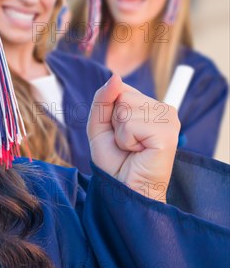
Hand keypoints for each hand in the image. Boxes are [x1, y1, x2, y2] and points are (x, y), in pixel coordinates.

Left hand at [87, 75, 179, 201]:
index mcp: (149, 106)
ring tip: (131, 148)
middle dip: (114, 122)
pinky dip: (126, 140)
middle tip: (125, 143)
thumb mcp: (99, 125)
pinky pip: (131, 124)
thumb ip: (103, 99)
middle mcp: (163, 109)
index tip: (118, 132)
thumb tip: (116, 77)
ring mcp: (169, 120)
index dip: (109, 111)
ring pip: (125, 108)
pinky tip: (138, 152)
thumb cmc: (114, 161)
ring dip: (120, 133)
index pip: (120, 88)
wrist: (123, 190)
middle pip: (122, 95)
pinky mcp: (168, 133)